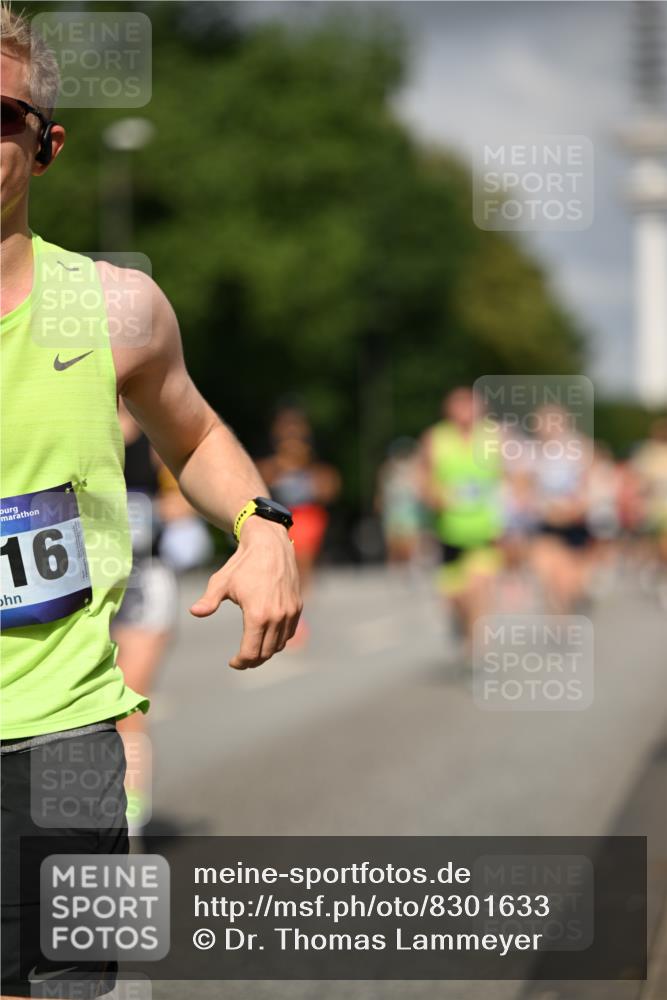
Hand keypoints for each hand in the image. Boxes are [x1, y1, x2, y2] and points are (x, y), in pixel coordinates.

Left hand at [189, 517, 301, 668]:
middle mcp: (276, 617)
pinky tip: (267, 636)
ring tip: (253, 649)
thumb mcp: (221, 582)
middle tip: (241, 660)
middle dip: (253, 660)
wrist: (270, 545)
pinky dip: (279, 640)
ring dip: (266, 651)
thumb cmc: (243, 563)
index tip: (233, 662)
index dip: (240, 662)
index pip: (251, 652)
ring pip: (279, 645)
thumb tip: (195, 612)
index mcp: (257, 615)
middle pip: (266, 653)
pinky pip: (289, 632)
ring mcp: (289, 612)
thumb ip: (209, 601)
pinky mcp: (297, 607)